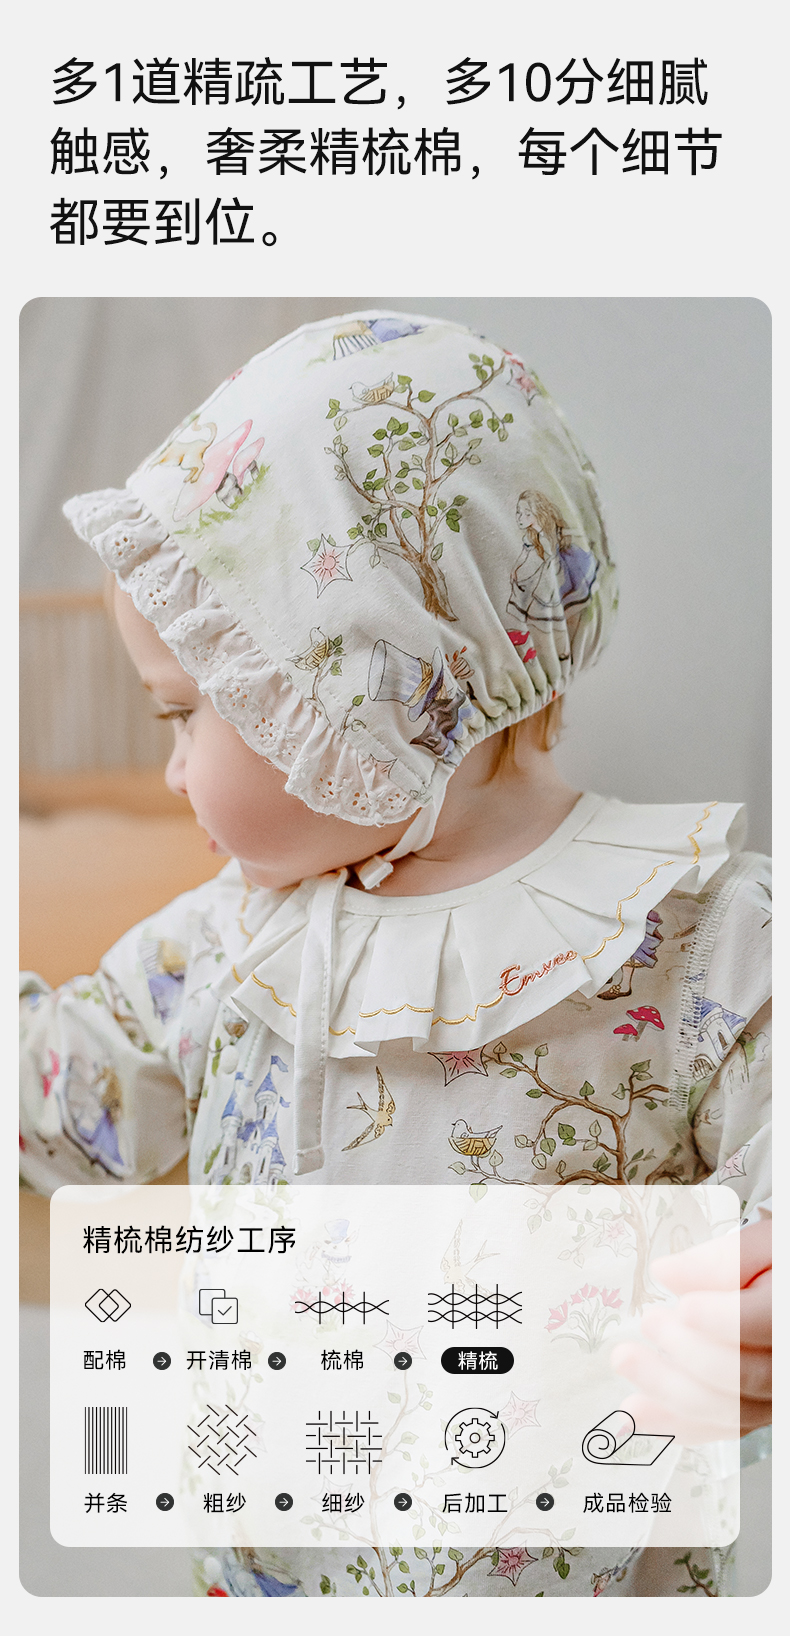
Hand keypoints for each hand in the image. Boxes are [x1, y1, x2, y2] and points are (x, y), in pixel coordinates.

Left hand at [610, 1218, 770, 1441]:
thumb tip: (664, 1272)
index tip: (685, 1307)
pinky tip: (638, 1410)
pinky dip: (679, 1423)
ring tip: (625, 1358)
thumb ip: (722, 1260)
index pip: (765, 1325)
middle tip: (650, 1320)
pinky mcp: (757, 1410)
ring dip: (669, 1393)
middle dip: (687, 1354)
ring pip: (730, 1412)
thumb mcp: (764, 1247)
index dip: (724, 1322)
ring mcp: (777, 1396)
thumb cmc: (779, 1267)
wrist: (784, 1298)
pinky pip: (722, 1429)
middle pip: (744, 1376)